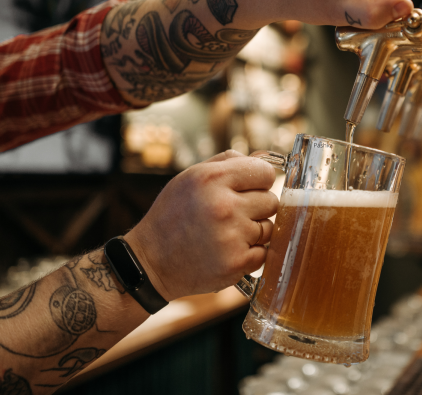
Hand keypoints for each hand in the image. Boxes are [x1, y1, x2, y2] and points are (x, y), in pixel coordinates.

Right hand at [125, 150, 277, 300]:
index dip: (259, 180)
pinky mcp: (236, 263)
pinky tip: (227, 251)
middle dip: (256, 207)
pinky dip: (249, 254)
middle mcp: (223, 206)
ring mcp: (231, 237)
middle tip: (231, 214)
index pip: (265, 172)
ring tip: (226, 233)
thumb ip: (229, 162)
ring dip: (253, 231)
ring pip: (269, 228)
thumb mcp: (191, 177)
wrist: (151, 262)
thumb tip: (266, 158)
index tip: (249, 188)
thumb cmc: (173, 215)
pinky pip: (262, 252)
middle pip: (271, 201)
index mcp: (211, 179)